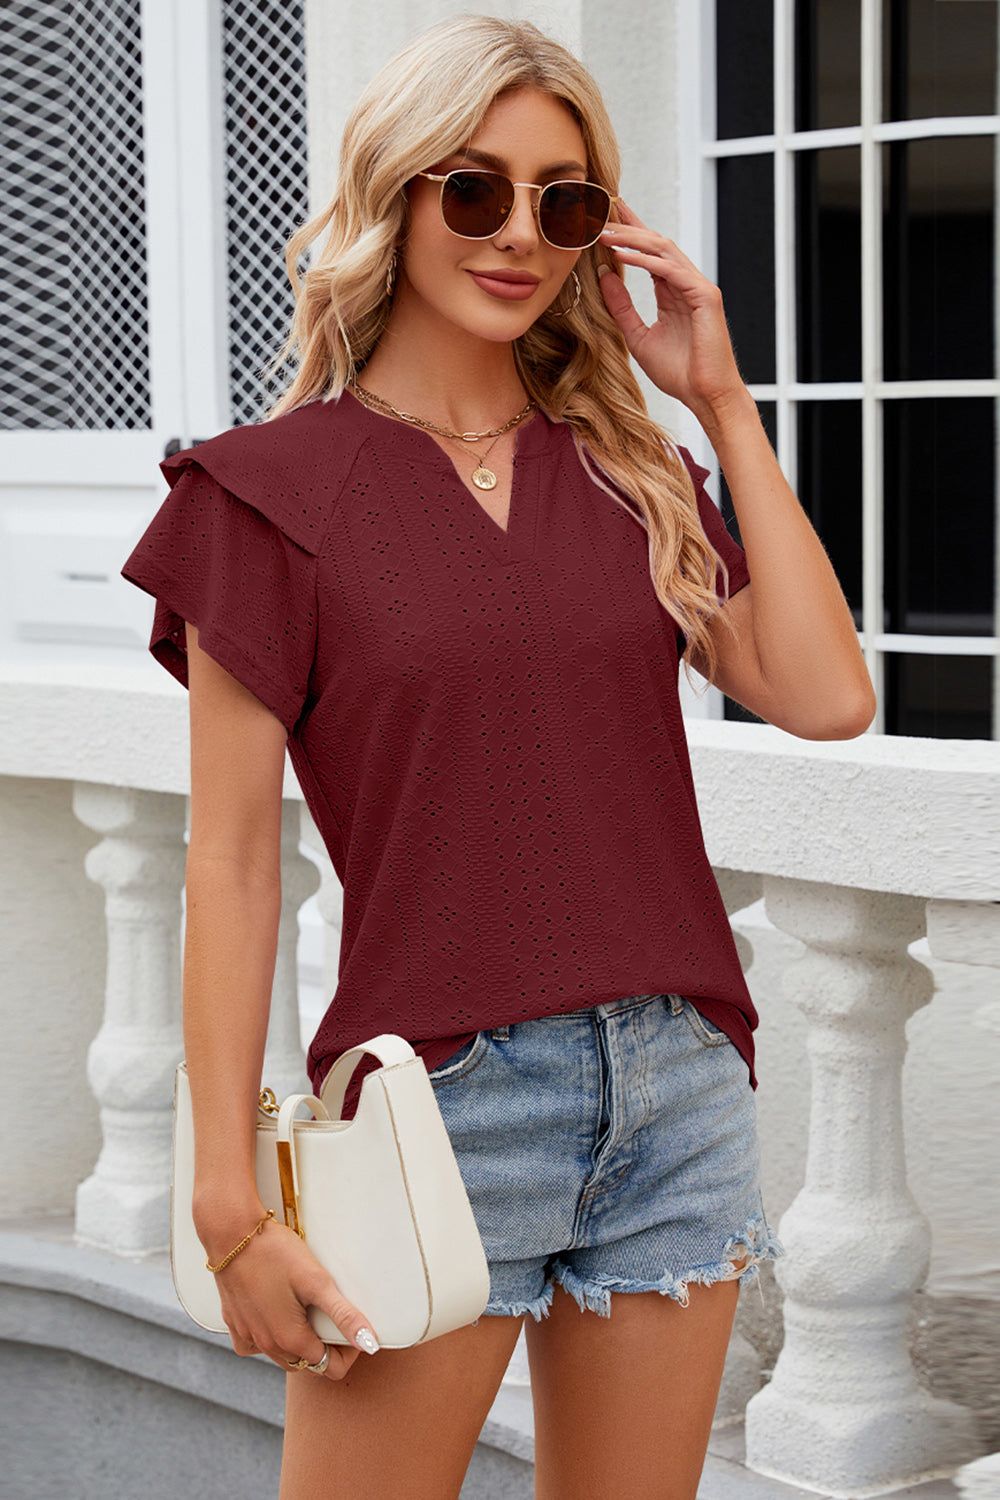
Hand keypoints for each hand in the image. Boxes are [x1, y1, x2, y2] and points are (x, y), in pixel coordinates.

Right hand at [215, 1217, 378, 1380]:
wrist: (231, 1233)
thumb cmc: (275, 1252)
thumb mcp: (317, 1281)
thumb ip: (344, 1315)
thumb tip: (369, 1344)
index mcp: (290, 1340)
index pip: (329, 1368)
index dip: (348, 1350)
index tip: (350, 1325)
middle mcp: (266, 1345)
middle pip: (305, 1363)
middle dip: (323, 1347)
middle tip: (330, 1314)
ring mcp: (247, 1335)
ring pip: (280, 1355)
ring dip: (298, 1342)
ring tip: (306, 1309)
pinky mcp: (233, 1322)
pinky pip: (254, 1344)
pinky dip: (268, 1336)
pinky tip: (275, 1314)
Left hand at [598, 203, 746, 424]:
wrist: (705, 395)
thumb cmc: (679, 373)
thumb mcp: (638, 337)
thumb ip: (621, 307)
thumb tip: (603, 276)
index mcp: (673, 292)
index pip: (649, 254)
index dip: (629, 233)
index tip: (606, 218)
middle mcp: (687, 284)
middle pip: (656, 244)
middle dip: (628, 227)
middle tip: (600, 213)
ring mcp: (698, 287)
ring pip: (664, 250)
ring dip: (633, 239)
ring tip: (605, 232)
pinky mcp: (705, 296)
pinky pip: (672, 271)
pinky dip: (646, 262)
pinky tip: (622, 255)